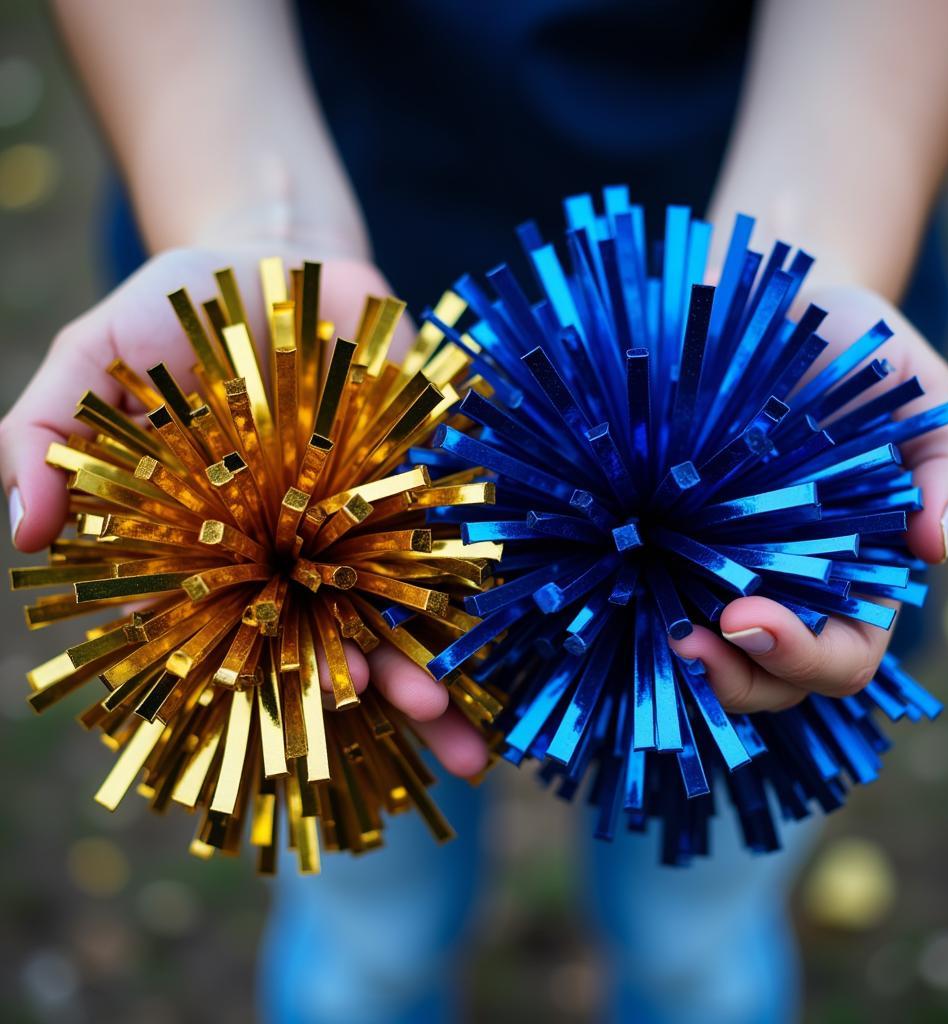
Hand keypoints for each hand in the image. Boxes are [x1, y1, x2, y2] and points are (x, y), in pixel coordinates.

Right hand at [0, 244, 488, 776]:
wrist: (268, 254)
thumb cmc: (171, 313)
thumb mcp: (91, 362)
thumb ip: (43, 438)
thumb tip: (23, 535)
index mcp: (219, 541)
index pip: (245, 631)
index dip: (281, 677)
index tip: (326, 707)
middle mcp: (294, 540)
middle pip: (337, 631)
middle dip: (382, 685)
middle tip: (427, 728)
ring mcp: (361, 508)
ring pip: (401, 602)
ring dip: (439, 664)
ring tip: (473, 730)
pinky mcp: (413, 465)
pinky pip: (448, 530)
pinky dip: (477, 578)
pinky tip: (515, 631)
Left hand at [671, 283, 947, 711]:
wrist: (779, 309)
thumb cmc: (858, 353)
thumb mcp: (919, 396)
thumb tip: (935, 545)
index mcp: (855, 577)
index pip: (839, 659)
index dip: (799, 657)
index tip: (747, 618)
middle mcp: (785, 587)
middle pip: (764, 679)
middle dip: (728, 678)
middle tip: (684, 642)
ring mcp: (720, 567)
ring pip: (703, 655)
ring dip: (675, 661)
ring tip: (647, 629)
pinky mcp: (665, 538)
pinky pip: (649, 598)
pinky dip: (631, 610)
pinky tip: (607, 593)